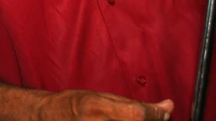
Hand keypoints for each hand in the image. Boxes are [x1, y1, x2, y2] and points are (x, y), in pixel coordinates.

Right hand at [36, 90, 172, 120]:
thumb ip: (134, 105)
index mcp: (97, 107)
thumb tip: (167, 107)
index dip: (156, 115)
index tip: (163, 113)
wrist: (47, 118)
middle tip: (150, 118)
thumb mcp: (102, 97)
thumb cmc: (74, 105)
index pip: (137, 114)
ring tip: (127, 120)